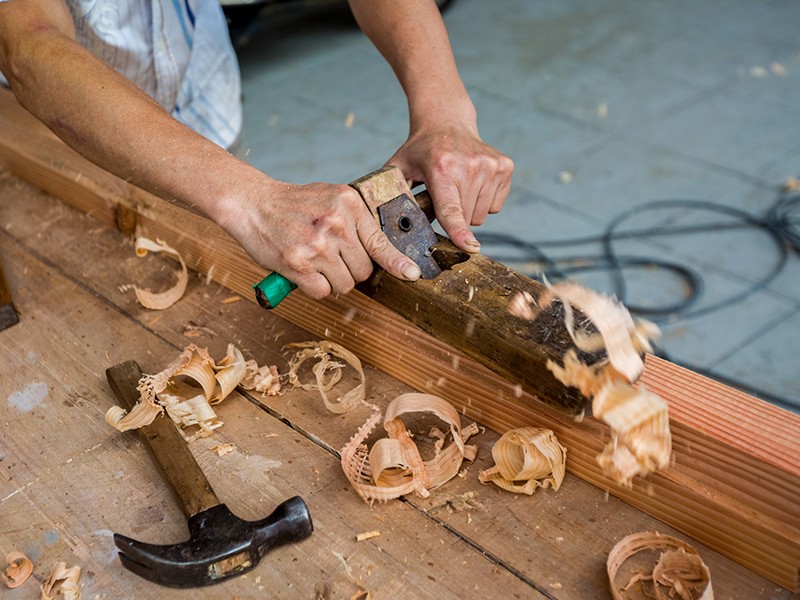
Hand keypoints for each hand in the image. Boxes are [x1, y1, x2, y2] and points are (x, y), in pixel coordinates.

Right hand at [220, 179, 421, 299]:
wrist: (252, 204)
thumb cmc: (293, 205)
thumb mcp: (330, 199)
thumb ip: (355, 220)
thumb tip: (381, 252)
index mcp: (349, 203)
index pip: (380, 241)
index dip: (398, 263)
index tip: (413, 274)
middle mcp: (336, 223)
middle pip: (364, 270)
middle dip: (350, 270)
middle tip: (330, 256)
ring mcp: (317, 245)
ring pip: (344, 284)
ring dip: (332, 281)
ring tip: (314, 260)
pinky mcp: (298, 264)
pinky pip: (322, 292)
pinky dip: (314, 287)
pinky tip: (302, 269)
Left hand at [387, 123, 513, 252]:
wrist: (447, 121)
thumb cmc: (420, 151)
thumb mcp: (399, 168)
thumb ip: (392, 196)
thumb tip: (381, 228)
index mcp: (441, 168)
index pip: (451, 208)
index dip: (458, 231)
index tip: (469, 247)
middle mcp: (470, 165)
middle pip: (466, 219)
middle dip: (454, 218)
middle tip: (444, 196)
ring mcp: (490, 165)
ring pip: (481, 215)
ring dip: (468, 211)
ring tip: (457, 188)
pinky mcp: (505, 167)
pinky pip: (495, 206)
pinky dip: (484, 202)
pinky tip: (472, 183)